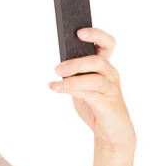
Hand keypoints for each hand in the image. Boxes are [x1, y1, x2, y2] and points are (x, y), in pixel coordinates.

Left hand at [49, 27, 136, 151]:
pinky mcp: (108, 104)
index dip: (96, 35)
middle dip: (76, 62)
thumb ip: (75, 75)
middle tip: (57, 68)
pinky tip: (58, 89)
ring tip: (55, 83)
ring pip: (95, 78)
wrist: (110, 132)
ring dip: (72, 79)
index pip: (107, 44)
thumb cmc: (95, 105)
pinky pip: (91, 94)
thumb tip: (59, 65)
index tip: (79, 32)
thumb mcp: (82, 87)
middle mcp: (111, 75)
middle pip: (98, 61)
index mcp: (105, 66)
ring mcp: (111, 89)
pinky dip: (73, 90)